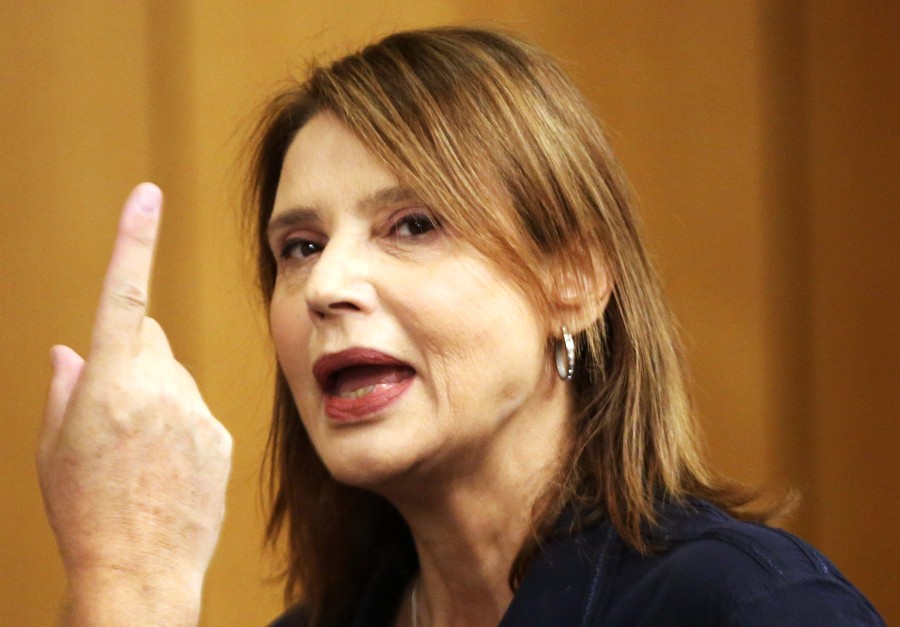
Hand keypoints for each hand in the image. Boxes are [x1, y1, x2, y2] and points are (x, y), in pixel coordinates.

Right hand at [37, 184, 232, 624]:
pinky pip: (197, 411)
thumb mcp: (52, 450)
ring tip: (140, 453)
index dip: (134, 241)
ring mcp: (196, 410)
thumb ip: (63, 391)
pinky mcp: (220, 434)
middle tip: (116, 409)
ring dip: (157, 396)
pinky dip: (181, 424)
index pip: (124, 295)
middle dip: (133, 357)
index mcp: (109, 384)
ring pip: (174, 378)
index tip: (146, 196)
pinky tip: (167, 468)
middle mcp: (159, 386)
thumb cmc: (84, 511)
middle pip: (150, 340)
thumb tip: (68, 351)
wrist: (141, 570)